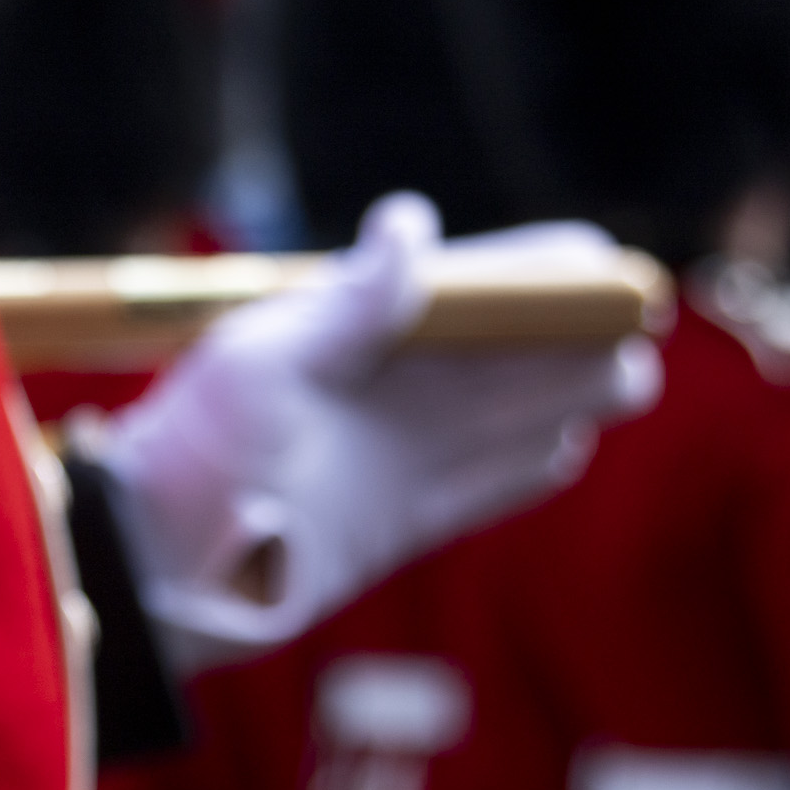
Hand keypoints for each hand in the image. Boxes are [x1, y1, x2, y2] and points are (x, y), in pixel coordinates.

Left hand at [72, 194, 659, 666]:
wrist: (152, 567)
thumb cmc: (192, 452)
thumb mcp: (265, 365)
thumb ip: (351, 308)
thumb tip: (414, 223)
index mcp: (351, 338)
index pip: (460, 293)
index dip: (528, 273)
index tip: (596, 255)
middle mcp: (377, 397)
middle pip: (495, 358)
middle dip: (566, 339)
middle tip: (637, 326)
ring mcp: (388, 463)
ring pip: (500, 421)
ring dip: (563, 399)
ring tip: (629, 378)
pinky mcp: (391, 526)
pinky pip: (476, 490)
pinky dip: (522, 468)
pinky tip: (569, 449)